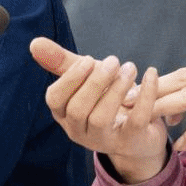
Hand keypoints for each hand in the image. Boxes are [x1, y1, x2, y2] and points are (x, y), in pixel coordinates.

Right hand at [29, 37, 168, 183]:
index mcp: (65, 115)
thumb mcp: (88, 80)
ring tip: (130, 68)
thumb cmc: (109, 102)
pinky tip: (150, 74)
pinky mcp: (131, 142)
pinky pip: (136, 120)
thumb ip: (64, 63)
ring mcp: (104, 140)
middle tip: (113, 61)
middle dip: (95, 82)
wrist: (141, 134)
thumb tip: (35, 43)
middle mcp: (80, 131)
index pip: (54, 99)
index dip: (70, 79)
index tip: (89, 59)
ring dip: (116, 89)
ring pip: (101, 118)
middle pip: (77, 109)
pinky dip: (145, 95)